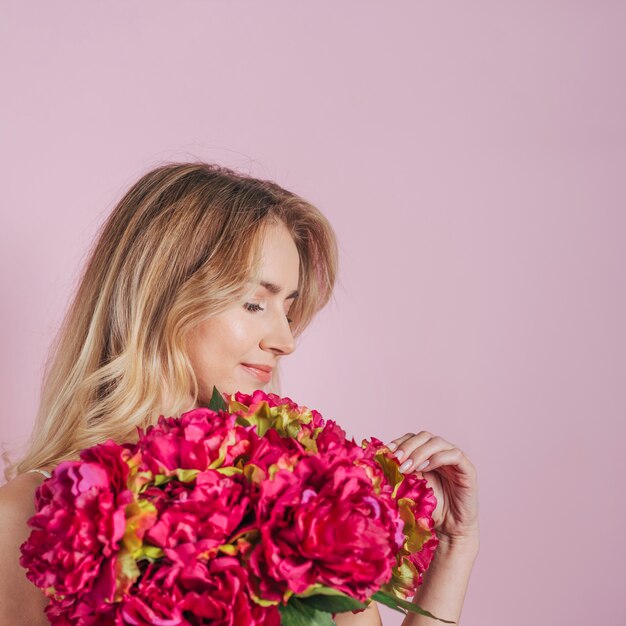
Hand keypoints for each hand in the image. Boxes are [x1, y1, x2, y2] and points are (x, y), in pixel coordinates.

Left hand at [388, 431, 478, 548]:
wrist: (449, 530)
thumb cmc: (429, 509)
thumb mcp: (410, 488)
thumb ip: (400, 473)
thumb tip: (381, 462)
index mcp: (426, 454)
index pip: (412, 438)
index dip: (399, 442)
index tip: (386, 452)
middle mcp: (440, 452)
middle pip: (424, 436)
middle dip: (407, 446)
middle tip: (395, 460)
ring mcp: (454, 458)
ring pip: (437, 442)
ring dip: (419, 452)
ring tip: (407, 467)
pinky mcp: (467, 468)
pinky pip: (454, 455)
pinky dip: (437, 458)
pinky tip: (425, 468)